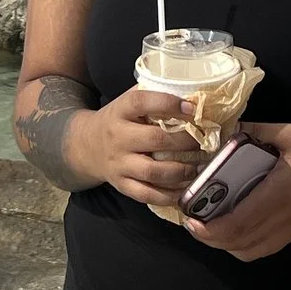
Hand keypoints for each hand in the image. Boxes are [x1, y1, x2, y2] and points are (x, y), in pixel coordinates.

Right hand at [76, 87, 203, 207]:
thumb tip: (192, 93)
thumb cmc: (118, 120)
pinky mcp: (122, 184)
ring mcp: (119, 164)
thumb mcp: (127, 102)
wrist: (86, 146)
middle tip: (204, 141)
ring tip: (198, 167)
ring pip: (152, 172)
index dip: (168, 104)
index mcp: (120, 111)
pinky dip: (168, 195)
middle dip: (185, 141)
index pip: (142, 102)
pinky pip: (147, 194)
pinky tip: (184, 189)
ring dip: (181, 171)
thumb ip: (153, 95)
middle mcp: (117, 137)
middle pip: (154, 140)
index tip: (192, 108)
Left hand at [185, 122, 290, 260]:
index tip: (190, 218)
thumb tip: (226, 128)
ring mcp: (289, 230)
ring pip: (249, 251)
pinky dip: (241, 248)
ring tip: (207, 227)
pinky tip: (232, 232)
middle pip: (238, 242)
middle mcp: (281, 218)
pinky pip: (262, 250)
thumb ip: (258, 131)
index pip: (238, 222)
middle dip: (209, 238)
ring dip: (224, 245)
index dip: (210, 228)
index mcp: (277, 194)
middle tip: (191, 222)